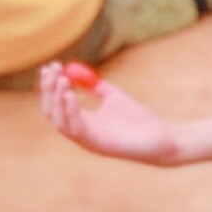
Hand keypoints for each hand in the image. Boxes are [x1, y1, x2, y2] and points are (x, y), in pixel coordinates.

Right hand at [38, 62, 180, 165]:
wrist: (162, 138)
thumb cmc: (139, 120)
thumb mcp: (114, 97)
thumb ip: (96, 87)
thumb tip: (76, 71)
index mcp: (83, 123)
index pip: (57, 104)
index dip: (51, 85)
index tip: (52, 65)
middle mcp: (82, 134)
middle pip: (53, 113)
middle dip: (49, 90)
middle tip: (52, 69)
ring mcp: (89, 142)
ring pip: (60, 123)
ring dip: (57, 100)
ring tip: (62, 80)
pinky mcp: (99, 146)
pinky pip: (78, 130)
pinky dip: (71, 112)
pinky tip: (70, 95)